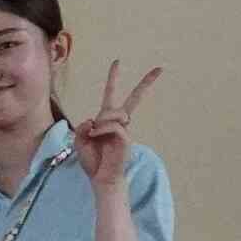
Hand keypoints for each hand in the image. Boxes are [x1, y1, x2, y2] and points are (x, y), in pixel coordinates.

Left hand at [74, 59, 160, 193]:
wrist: (100, 178)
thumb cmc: (92, 161)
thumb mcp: (80, 141)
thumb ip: (83, 127)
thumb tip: (93, 120)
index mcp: (106, 120)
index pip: (111, 96)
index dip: (114, 79)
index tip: (118, 62)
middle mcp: (118, 123)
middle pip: (134, 99)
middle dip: (146, 83)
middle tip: (160, 68)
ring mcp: (124, 130)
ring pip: (114, 113)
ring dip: (100, 122)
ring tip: (93, 135)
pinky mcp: (126, 139)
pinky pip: (113, 126)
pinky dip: (101, 129)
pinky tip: (96, 136)